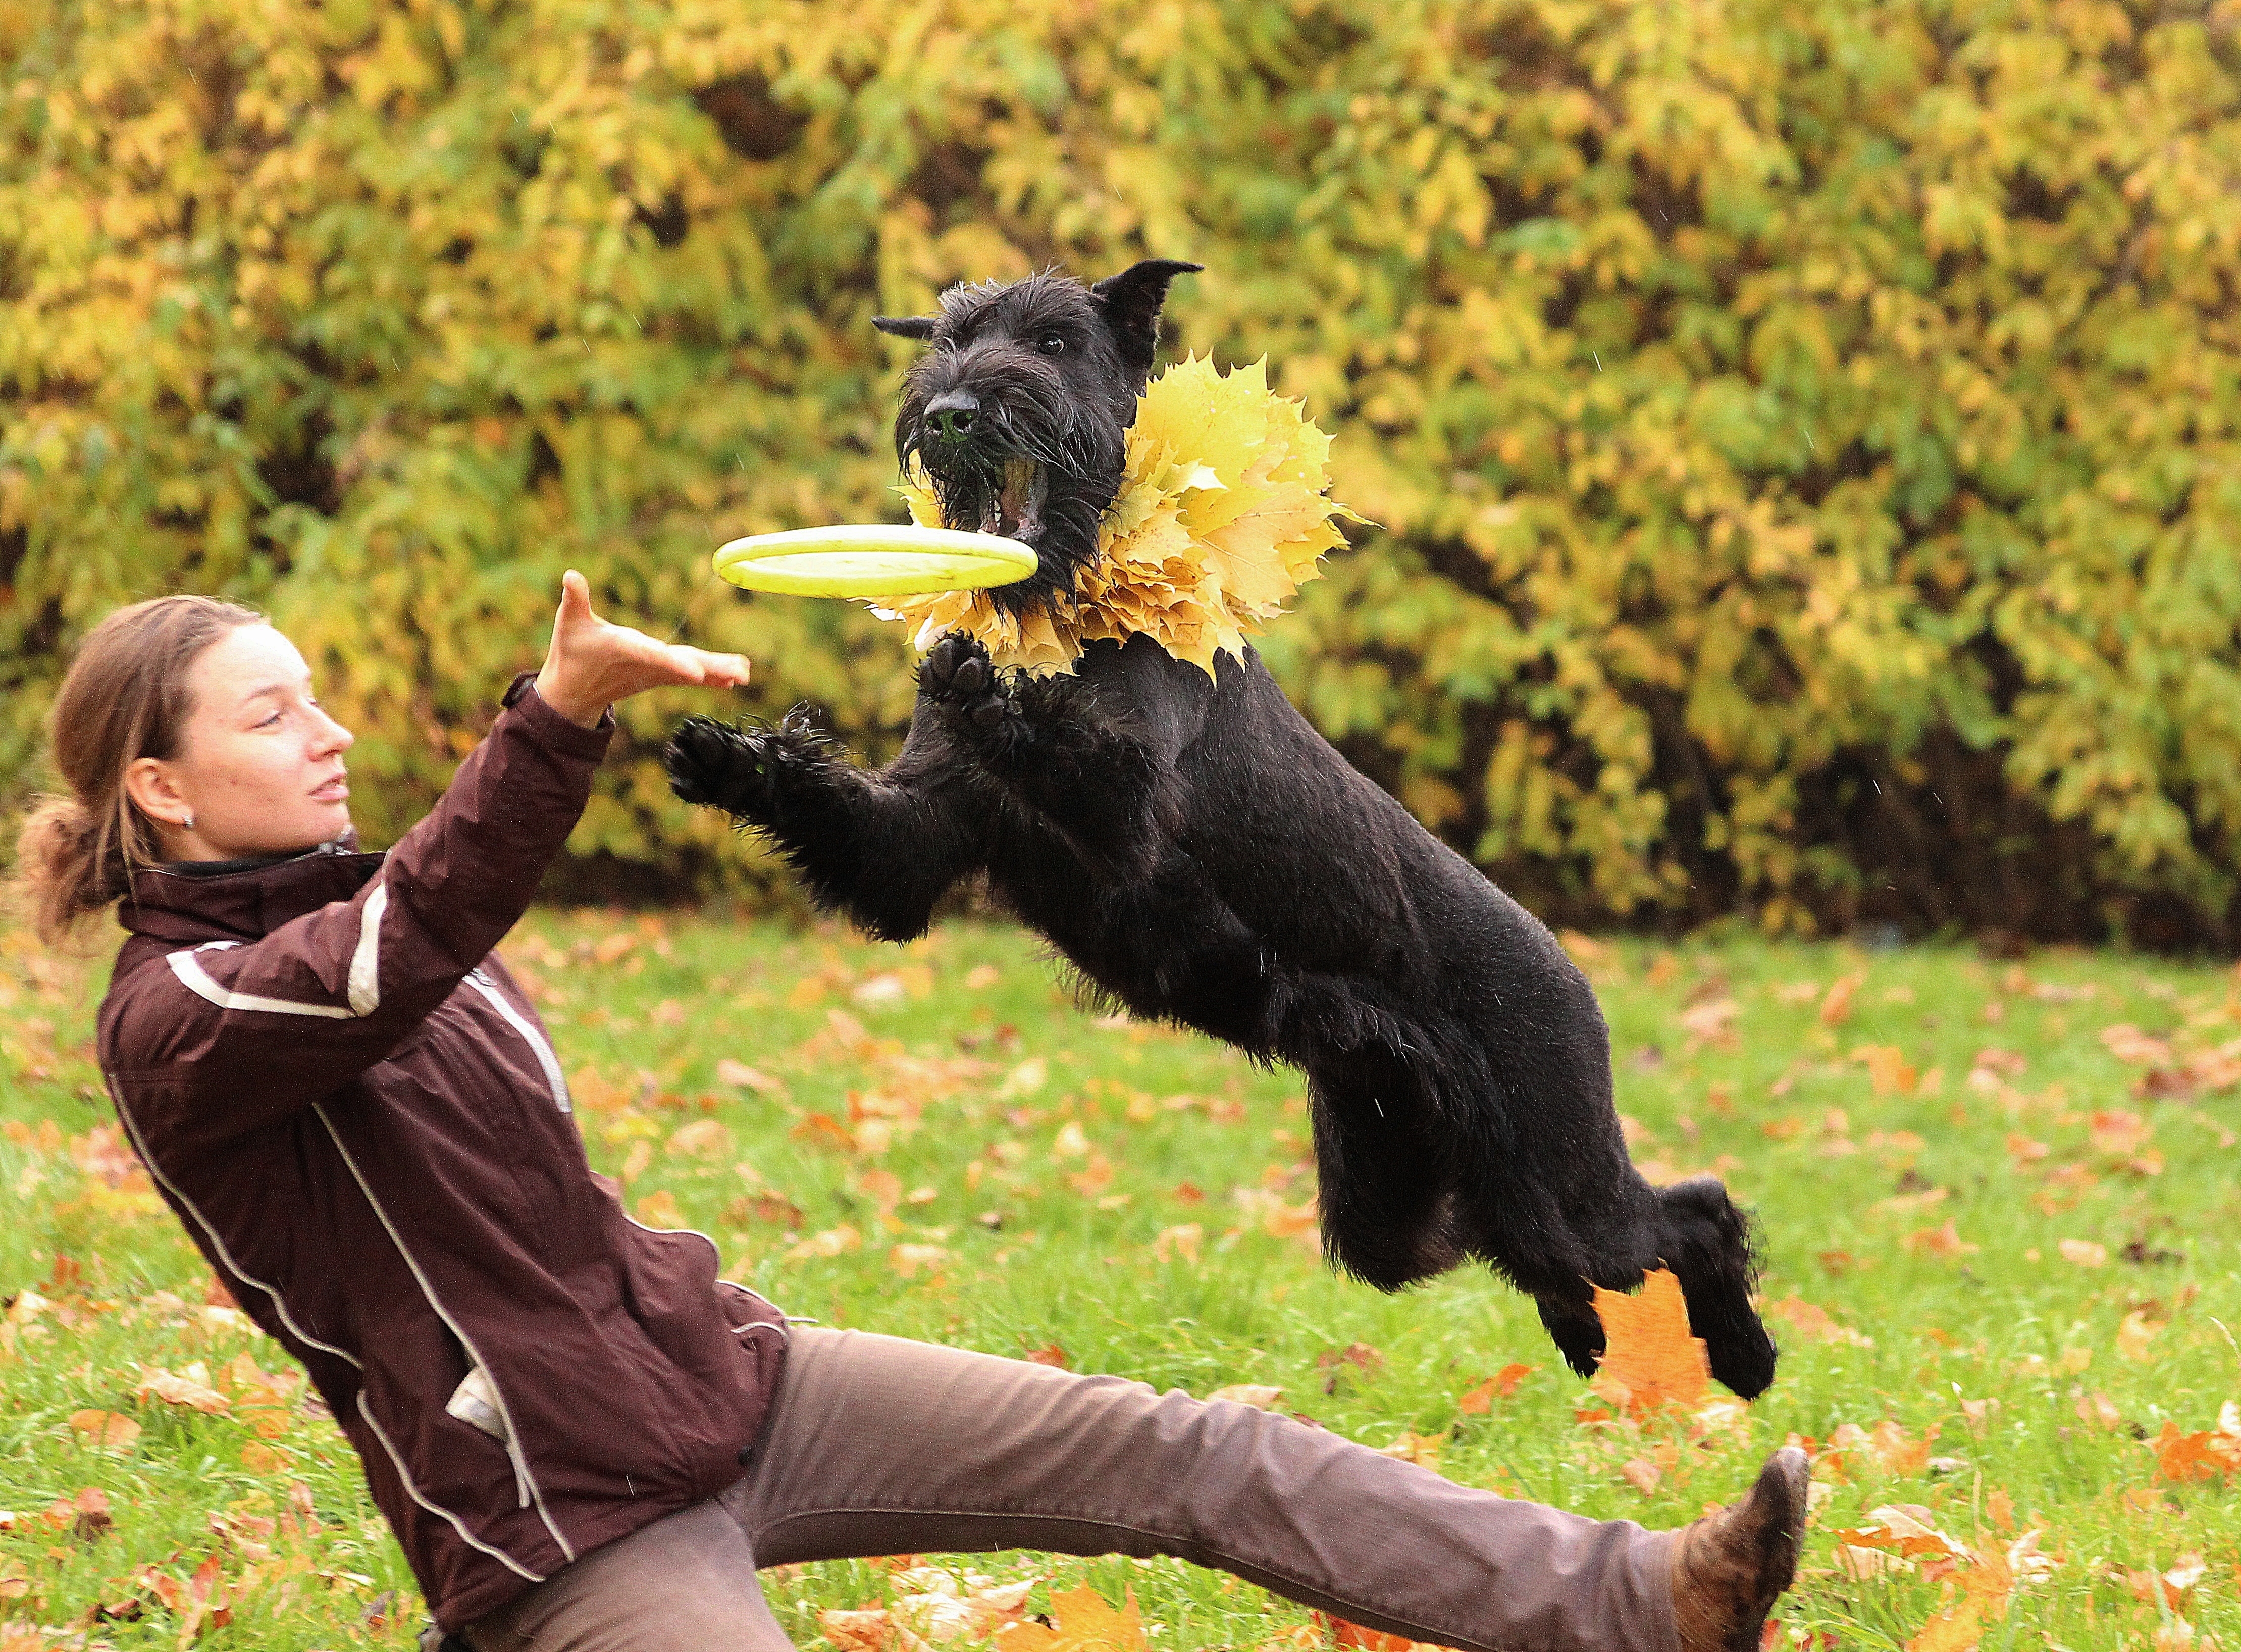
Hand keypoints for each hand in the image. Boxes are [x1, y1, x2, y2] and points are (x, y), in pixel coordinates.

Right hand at [533, 570, 750, 727]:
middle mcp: (645, 664)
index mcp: (624, 649)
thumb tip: (570, 575)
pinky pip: (689, 676)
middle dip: (711, 669)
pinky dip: (710, 677)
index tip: (696, 672)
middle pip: (682, 666)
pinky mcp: (660, 676)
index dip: (675, 663)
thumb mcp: (568, 622)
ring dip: (719, 672)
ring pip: (691, 671)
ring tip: (745, 673)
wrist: (573, 691)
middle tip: (739, 674)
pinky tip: (732, 680)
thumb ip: (573, 599)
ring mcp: (655, 672)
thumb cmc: (571, 652)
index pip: (652, 655)